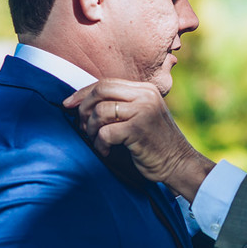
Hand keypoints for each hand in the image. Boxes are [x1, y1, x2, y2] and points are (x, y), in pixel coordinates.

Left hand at [64, 79, 214, 199]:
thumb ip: (122, 106)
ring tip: (96, 141)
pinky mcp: (138, 129)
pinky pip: (105, 132)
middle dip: (83, 108)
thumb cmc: (155, 145)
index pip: (106, 83)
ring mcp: (143, 111)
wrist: (180, 164)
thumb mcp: (142, 117)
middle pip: (101, 90)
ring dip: (91, 129)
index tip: (67, 104)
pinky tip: (106, 151)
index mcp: (145, 90)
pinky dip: (100, 144)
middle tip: (81, 126)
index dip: (83, 93)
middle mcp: (145, 96)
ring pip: (100, 112)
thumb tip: (83, 102)